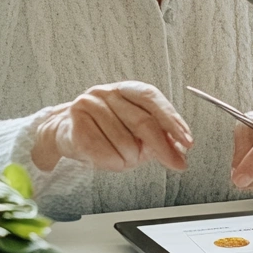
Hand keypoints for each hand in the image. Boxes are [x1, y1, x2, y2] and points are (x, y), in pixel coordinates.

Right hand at [32, 81, 192, 171]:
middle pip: (142, 122)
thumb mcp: (136, 130)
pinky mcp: (74, 125)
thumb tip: (181, 148)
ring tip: (127, 160)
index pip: (153, 100)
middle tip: (176, 163)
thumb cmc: (107, 130)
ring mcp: (88, 105)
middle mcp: (107, 92)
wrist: (64, 133)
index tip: (188, 143)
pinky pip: (103, 153)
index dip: (173, 121)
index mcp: (127, 88)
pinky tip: (112, 162)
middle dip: (162, 147)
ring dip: (131, 159)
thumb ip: (160, 135)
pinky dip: (113, 164)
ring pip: (124, 142)